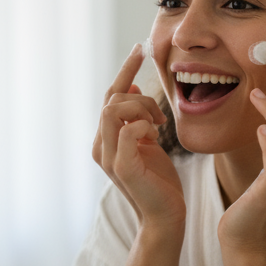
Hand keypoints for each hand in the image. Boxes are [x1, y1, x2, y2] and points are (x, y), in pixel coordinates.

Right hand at [92, 43, 184, 228]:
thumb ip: (137, 119)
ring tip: (158, 124)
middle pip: (111, 99)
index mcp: (105, 139)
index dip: (125, 70)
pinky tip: (155, 135)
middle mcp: (100, 146)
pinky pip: (129, 131)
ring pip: (113, 110)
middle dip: (139, 96)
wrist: (165, 216)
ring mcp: (108, 157)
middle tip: (160, 115)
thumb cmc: (159, 182)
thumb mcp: (148, 143)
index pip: (110, 96)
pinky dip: (144, 125)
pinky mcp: (122, 167)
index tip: (140, 49)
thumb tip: (133, 87)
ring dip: (141, 109)